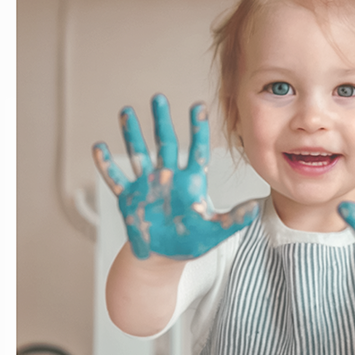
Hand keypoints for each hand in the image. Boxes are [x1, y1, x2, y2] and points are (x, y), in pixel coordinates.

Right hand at [94, 95, 260, 261]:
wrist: (163, 256)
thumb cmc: (190, 241)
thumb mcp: (215, 231)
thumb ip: (233, 219)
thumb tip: (256, 208)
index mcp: (191, 181)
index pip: (197, 149)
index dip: (197, 128)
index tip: (198, 105)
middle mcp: (168, 177)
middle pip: (165, 143)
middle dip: (161, 121)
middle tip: (159, 98)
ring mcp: (147, 185)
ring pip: (138, 154)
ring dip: (132, 134)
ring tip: (127, 111)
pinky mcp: (129, 198)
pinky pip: (116, 179)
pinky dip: (106, 166)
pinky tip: (98, 147)